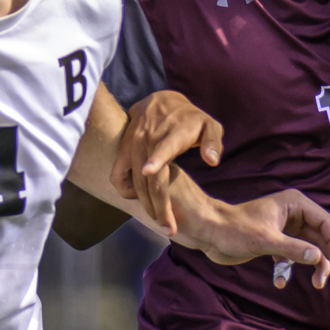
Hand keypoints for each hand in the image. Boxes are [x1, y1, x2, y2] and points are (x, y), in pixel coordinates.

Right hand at [109, 90, 223, 232]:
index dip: (156, 159)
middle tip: (170, 228)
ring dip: (145, 204)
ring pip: (135, 181)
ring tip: (160, 221)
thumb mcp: (209, 126)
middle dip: (159, 206)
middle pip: (150, 178)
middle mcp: (149, 139)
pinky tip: (137, 197)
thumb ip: (213, 142)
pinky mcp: (122, 149)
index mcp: (172, 133)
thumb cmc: (190, 120)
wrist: (161, 101)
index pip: (163, 147)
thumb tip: (212, 161)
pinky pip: (116, 174)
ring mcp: (133, 144)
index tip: (148, 171)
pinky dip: (124, 189)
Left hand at [186, 189, 329, 288]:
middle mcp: (293, 214)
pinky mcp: (274, 242)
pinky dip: (288, 269)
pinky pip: (291, 257)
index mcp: (295, 204)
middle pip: (321, 237)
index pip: (326, 222)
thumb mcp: (265, 240)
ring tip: (318, 284)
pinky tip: (280, 282)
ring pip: (309, 249)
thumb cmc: (234, 230)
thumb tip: (319, 258)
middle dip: (329, 257)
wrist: (207, 233)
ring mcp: (284, 229)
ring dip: (314, 266)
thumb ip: (293, 249)